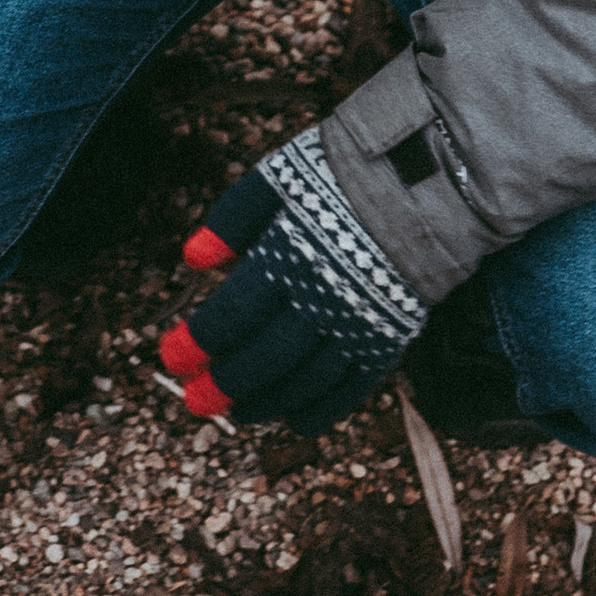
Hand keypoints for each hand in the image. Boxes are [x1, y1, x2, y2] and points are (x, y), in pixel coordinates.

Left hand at [158, 128, 429, 436]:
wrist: (425, 177)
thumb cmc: (339, 175)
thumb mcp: (277, 178)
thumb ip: (232, 219)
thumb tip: (192, 260)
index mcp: (290, 253)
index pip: (235, 312)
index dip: (199, 341)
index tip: (170, 356)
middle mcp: (324, 294)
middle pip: (265, 355)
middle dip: (225, 383)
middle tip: (194, 402)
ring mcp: (360, 321)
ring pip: (306, 379)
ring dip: (266, 401)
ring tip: (234, 413)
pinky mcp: (390, 335)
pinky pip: (353, 387)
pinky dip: (323, 408)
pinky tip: (293, 421)